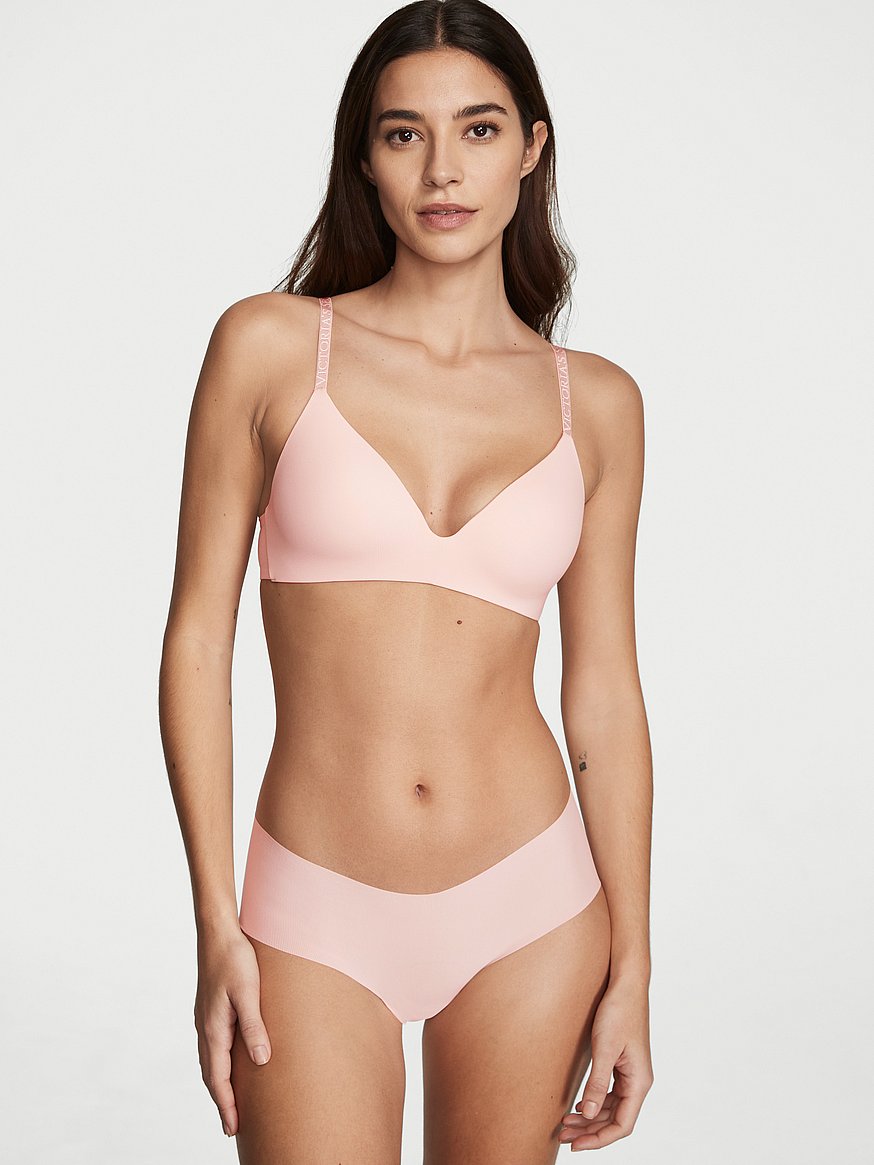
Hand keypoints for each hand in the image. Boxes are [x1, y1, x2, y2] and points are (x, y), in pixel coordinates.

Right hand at [193, 926, 271, 1138]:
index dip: (227, 1104)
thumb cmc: (235, 958)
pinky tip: (228, 1062)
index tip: (233, 1128)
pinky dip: (218, 1064)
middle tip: (232, 1127)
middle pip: (211, 1075)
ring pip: (210, 1061)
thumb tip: (261, 1062)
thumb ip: (254, 1026)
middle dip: (222, 1101)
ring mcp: (205, 1019)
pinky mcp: (210, 1009)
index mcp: (213, 1028)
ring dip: (219, 1084)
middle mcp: (205, 1028)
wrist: (217, 932)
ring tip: (230, 1102)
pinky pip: (212, 1046)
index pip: (219, 1078)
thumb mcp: (249, 992)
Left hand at [558, 975, 653, 1149]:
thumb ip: (598, 1083)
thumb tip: (590, 1114)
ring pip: (612, 1107)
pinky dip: (595, 1102)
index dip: (599, 1139)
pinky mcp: (623, 1063)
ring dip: (591, 1118)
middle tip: (563, 1135)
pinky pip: (611, 1093)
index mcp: (639, 1082)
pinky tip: (580, 1103)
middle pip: (616, 1119)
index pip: (622, 1125)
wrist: (626, 984)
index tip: (576, 1145)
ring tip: (566, 1123)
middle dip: (591, 1131)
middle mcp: (638, 1081)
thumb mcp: (604, 1048)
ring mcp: (631, 1073)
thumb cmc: (618, 1012)